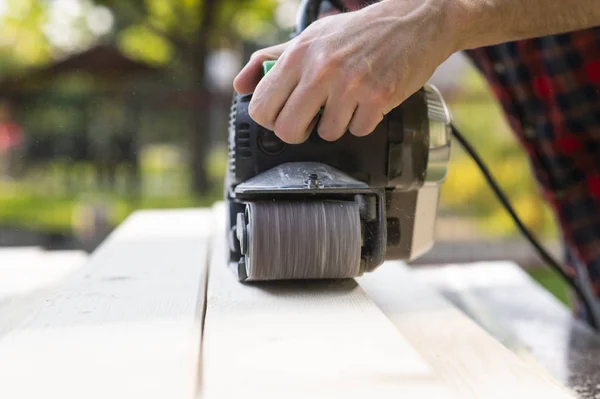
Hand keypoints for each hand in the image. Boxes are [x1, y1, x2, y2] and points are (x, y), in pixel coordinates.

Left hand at [233, 0, 457, 143]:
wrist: (413, 21)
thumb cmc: (358, 32)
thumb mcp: (311, 36)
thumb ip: (271, 60)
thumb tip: (240, 85)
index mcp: (299, 54)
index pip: (262, 106)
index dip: (269, 119)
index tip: (281, 116)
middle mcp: (322, 69)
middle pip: (288, 130)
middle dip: (298, 132)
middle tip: (309, 121)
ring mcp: (351, 85)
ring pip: (327, 134)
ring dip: (335, 125)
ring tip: (346, 102)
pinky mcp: (378, 98)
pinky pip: (358, 131)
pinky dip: (362, 122)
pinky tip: (366, 101)